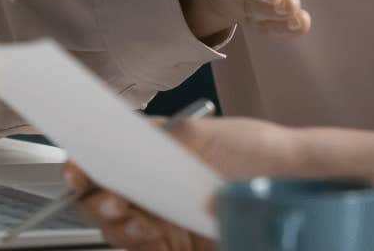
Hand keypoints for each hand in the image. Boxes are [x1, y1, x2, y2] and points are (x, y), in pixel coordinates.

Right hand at [64, 116, 294, 249]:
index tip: (78, 170)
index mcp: (154, 154)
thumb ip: (160, 137)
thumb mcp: (204, 135)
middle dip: (97, 200)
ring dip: (118, 224)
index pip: (105, 159)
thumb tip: (122, 134)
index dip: (84, 165)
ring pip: (116, 227)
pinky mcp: (175, 245)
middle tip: (115, 199)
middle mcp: (153, 186)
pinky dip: (138, 242)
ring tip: (138, 219)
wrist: (294, 183)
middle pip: (101, 197)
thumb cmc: (258, 153)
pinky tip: (151, 234)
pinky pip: (140, 248)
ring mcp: (162, 217)